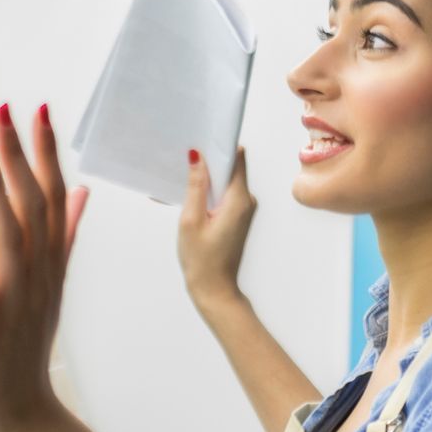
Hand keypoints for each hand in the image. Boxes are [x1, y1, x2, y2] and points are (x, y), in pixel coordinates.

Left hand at [0, 103, 89, 431]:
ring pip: (11, 232)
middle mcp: (39, 274)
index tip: (40, 109)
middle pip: (35, 205)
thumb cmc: (25, 349)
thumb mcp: (51, 285)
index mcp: (53, 263)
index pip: (56, 196)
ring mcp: (15, 297)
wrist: (19, 417)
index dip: (47, 152)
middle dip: (21, 154)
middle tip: (7, 108)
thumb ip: (66, 236)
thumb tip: (82, 192)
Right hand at [178, 145, 255, 309]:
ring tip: (185, 181)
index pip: (237, 158)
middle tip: (186, 162)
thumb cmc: (202, 260)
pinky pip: (225, 194)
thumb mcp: (191, 219)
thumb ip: (196, 186)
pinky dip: (210, 192)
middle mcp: (247, 201)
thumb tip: (197, 157)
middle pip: (232, 167)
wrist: (214, 289)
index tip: (200, 142)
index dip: (219, 146)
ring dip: (208, 179)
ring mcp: (244, 209)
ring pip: (227, 181)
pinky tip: (192, 200)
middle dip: (210, 162)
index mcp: (239, 199)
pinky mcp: (238, 216)